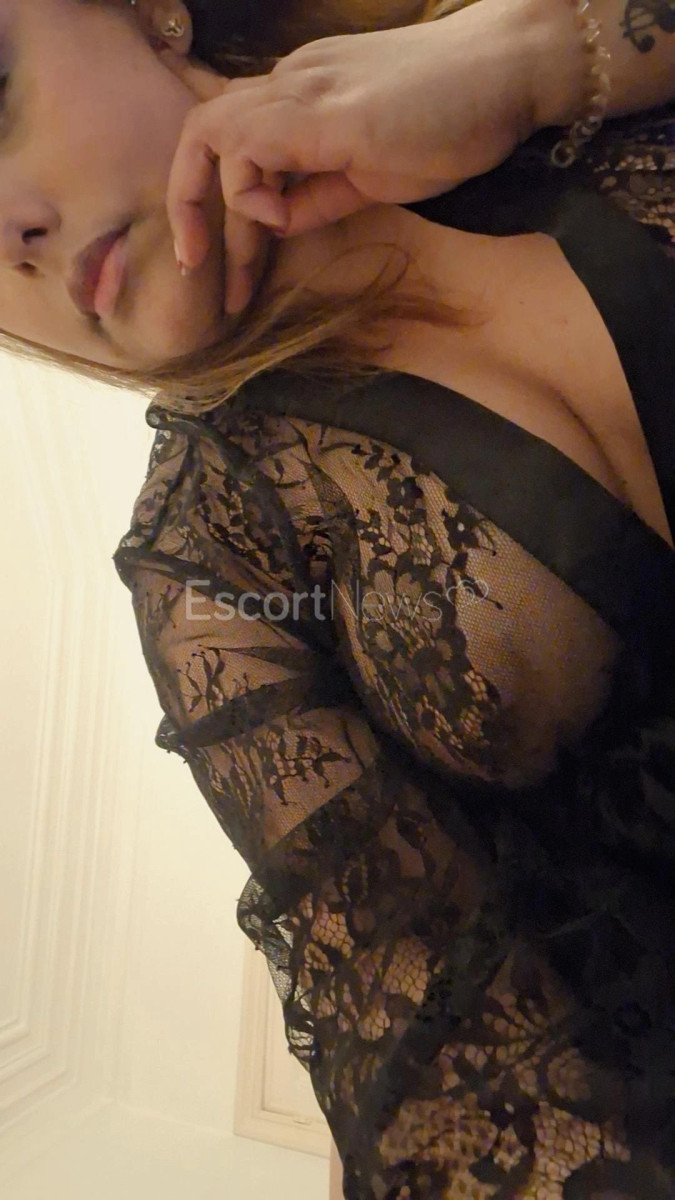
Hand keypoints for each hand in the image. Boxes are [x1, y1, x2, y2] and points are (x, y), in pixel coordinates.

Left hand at [162, 0, 543, 314]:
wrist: (510, 70)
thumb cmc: (457, 117)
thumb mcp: (374, 172)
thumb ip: (320, 193)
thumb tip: (280, 222)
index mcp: (303, 95)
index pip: (233, 140)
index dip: (214, 201)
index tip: (222, 261)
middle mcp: (290, 82)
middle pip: (202, 132)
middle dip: (188, 207)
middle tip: (196, 269)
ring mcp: (302, 89)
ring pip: (210, 134)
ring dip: (210, 211)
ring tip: (233, 270)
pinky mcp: (321, 111)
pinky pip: (247, 147)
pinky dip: (250, 194)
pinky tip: (282, 222)